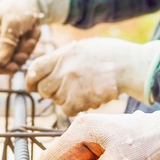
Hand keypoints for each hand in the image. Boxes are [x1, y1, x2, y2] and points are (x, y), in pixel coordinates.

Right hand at [0, 0, 69, 72]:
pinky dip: (29, 46)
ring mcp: (1, 40)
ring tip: (32, 36)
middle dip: (16, 58)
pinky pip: (20, 52)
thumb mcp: (14, 23)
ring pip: (12, 58)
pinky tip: (33, 34)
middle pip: (0, 61)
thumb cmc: (21, 6)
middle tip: (29, 45)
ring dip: (25, 50)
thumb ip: (6, 43)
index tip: (15, 65)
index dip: (0, 66)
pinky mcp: (11, 41)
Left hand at [25, 38, 159, 116]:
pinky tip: (85, 99)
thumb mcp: (80, 48)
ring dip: (64, 99)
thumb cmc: (108, 54)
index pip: (34, 70)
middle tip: (61, 90)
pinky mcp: (83, 100)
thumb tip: (44, 71)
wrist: (129, 65)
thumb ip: (61, 59)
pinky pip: (68, 110)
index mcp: (62, 54)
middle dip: (49, 92)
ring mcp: (73, 86)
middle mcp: (64, 70)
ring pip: (57, 101)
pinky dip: (74, 108)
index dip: (30, 80)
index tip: (32, 86)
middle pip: (43, 89)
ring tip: (80, 91)